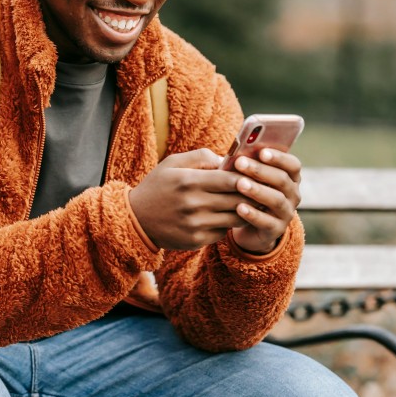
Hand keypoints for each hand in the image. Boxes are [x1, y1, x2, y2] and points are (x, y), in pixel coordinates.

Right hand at [128, 149, 246, 249]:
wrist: (136, 219)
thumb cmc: (157, 186)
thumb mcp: (172, 163)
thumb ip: (201, 156)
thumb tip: (229, 159)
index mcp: (188, 181)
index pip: (230, 180)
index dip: (247, 177)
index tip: (253, 175)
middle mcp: (193, 204)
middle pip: (237, 200)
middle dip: (251, 194)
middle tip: (259, 190)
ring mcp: (195, 224)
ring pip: (235, 218)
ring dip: (244, 211)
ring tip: (248, 203)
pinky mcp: (196, 240)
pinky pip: (223, 232)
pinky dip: (227, 224)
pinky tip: (225, 217)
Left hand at [228, 148, 301, 253]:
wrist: (250, 227)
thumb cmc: (249, 194)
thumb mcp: (250, 179)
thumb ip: (248, 167)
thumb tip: (236, 154)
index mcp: (290, 178)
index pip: (293, 165)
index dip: (279, 158)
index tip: (262, 152)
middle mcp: (293, 195)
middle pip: (282, 180)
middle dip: (260, 170)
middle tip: (240, 163)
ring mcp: (286, 213)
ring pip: (276, 200)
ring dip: (257, 190)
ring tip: (240, 184)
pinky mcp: (276, 230)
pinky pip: (266, 222)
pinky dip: (253, 214)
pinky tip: (239, 208)